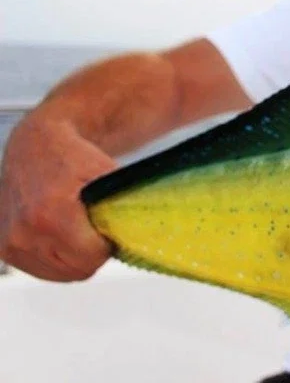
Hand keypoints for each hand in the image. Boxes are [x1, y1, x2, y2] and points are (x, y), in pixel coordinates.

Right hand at [0, 115, 113, 280]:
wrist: (35, 147)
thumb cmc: (74, 158)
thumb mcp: (107, 173)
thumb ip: (123, 205)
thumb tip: (142, 233)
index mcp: (49, 214)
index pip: (92, 257)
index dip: (107, 242)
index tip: (108, 224)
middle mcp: (24, 232)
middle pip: (79, 269)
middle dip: (94, 250)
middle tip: (94, 225)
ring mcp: (10, 244)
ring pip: (63, 274)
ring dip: (76, 257)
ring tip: (78, 228)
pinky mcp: (5, 250)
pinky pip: (44, 271)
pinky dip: (59, 258)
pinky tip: (62, 234)